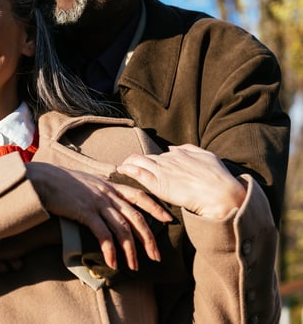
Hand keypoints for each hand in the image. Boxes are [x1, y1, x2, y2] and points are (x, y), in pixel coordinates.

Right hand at [26, 162, 170, 270]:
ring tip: (134, 267)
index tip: (168, 219)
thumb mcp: (86, 181)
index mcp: (109, 185)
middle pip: (136, 217)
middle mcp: (107, 194)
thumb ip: (99, 190)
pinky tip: (112, 262)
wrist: (43, 180)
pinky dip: (110, 250)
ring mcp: (97, 203)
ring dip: (130, 250)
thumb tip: (107, 201)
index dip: (155, 207)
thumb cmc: (60, 182)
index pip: (140, 195)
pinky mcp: (85, 212)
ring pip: (122, 229)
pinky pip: (103, 234)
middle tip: (156, 256)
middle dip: (148, 239)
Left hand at [117, 144, 245, 219]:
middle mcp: (168, 159)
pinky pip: (138, 173)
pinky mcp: (158, 183)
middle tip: (126, 167)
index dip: (150, 161)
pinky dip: (128, 170)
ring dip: (128, 164)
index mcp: (179, 153)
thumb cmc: (218, 178)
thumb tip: (173, 148)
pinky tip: (121, 170)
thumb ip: (190, 150)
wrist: (220, 194)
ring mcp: (162, 170)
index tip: (144, 165)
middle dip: (135, 162)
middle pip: (146, 158)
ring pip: (138, 162)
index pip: (158, 155)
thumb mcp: (208, 157)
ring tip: (120, 168)